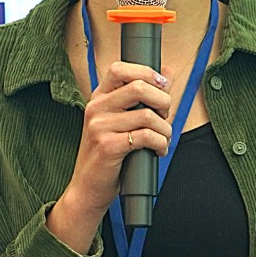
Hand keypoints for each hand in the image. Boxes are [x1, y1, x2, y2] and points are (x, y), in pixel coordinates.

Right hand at [50, 59, 172, 248]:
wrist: (88, 188)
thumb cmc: (108, 155)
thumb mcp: (120, 121)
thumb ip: (142, 96)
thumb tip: (167, 71)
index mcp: (98, 98)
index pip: (119, 68)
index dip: (146, 73)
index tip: (162, 86)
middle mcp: (95, 108)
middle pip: (138, 87)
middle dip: (162, 101)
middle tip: (165, 117)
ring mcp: (99, 127)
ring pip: (147, 115)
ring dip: (165, 128)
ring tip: (164, 138)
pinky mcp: (108, 147)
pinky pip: (145, 136)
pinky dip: (160, 143)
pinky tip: (159, 150)